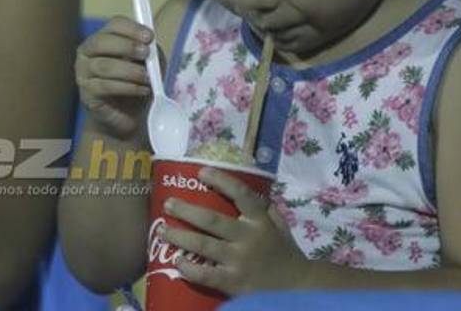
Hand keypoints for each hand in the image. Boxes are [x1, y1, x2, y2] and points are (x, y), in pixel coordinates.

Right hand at [74, 17, 153, 140]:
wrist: (129, 114)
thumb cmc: (137, 82)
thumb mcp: (149, 64)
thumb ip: (150, 53)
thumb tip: (150, 47)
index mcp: (104, 38)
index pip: (114, 25)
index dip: (132, 29)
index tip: (150, 37)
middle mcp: (87, 52)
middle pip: (101, 42)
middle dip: (127, 46)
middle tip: (146, 54)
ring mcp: (83, 73)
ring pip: (105, 66)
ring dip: (130, 71)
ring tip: (148, 78)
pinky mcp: (86, 94)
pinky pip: (106, 86)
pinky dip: (128, 87)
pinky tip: (142, 90)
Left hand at [160, 167, 306, 295]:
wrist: (298, 289)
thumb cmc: (286, 255)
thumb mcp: (280, 226)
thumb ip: (266, 208)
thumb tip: (250, 187)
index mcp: (260, 221)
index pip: (240, 194)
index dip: (220, 180)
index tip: (200, 172)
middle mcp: (248, 237)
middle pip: (212, 220)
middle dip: (187, 210)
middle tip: (168, 203)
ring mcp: (240, 261)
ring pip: (203, 245)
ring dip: (180, 236)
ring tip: (162, 230)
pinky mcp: (234, 283)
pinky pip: (206, 274)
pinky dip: (189, 268)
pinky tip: (177, 262)